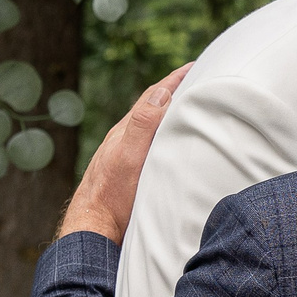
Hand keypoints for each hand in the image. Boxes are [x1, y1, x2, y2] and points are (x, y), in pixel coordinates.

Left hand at [59, 65, 190, 242]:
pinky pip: (153, 145)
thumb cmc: (113, 198)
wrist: (94, 231)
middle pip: (154, 107)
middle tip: (201, 80)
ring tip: (192, 107)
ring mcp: (127, 156)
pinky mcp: (131, 173)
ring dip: (173, 114)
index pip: (155, 96)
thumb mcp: (129, 158)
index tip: (198, 65)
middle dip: (177, 92)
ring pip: (153, 127)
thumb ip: (143, 125)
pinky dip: (167, 136)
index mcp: (127, 131)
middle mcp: (126, 140)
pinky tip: (173, 145)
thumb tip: (162, 91)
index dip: (176, 79)